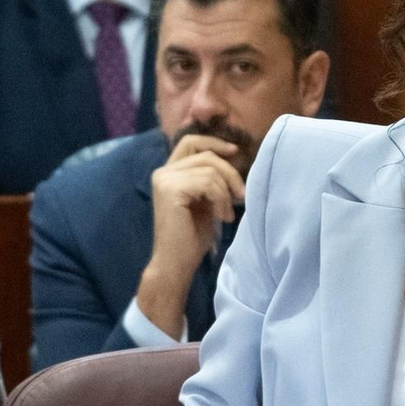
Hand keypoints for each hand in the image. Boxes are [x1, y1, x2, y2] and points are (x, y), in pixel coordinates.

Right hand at [137, 135, 244, 335]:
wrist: (175, 264)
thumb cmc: (191, 238)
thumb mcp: (205, 201)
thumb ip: (211, 179)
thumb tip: (234, 157)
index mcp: (169, 173)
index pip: (191, 142)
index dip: (214, 142)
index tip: (235, 153)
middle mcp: (163, 172)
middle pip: (206, 154)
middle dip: (230, 172)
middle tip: (242, 195)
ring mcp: (165, 179)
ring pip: (210, 169)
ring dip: (226, 192)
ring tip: (227, 214)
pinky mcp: (171, 189)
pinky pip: (208, 182)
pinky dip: (221, 199)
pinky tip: (222, 217)